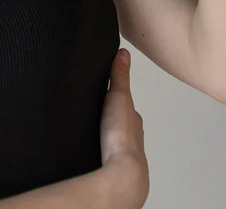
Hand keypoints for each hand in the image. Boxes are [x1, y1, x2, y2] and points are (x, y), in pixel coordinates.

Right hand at [100, 49, 148, 205]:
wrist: (122, 172)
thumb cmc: (122, 135)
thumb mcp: (119, 96)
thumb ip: (120, 76)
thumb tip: (124, 52)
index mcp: (134, 119)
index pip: (127, 105)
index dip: (117, 98)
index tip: (107, 92)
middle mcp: (133, 136)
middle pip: (121, 123)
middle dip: (110, 118)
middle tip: (95, 111)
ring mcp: (124, 153)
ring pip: (114, 140)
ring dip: (106, 135)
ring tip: (91, 130)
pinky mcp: (113, 166)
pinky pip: (106, 153)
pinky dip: (101, 149)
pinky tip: (91, 148)